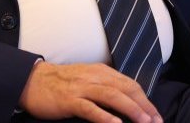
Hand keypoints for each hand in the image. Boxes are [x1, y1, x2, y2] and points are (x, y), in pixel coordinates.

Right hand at [18, 61, 160, 122]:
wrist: (32, 80)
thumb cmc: (61, 84)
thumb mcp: (87, 79)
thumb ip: (105, 87)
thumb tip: (126, 102)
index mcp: (101, 72)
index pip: (130, 85)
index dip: (145, 100)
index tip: (156, 115)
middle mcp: (95, 77)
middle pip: (126, 89)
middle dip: (144, 106)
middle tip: (156, 121)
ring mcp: (82, 88)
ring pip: (113, 96)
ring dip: (131, 109)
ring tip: (144, 122)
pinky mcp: (69, 100)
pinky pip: (90, 108)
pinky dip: (105, 116)